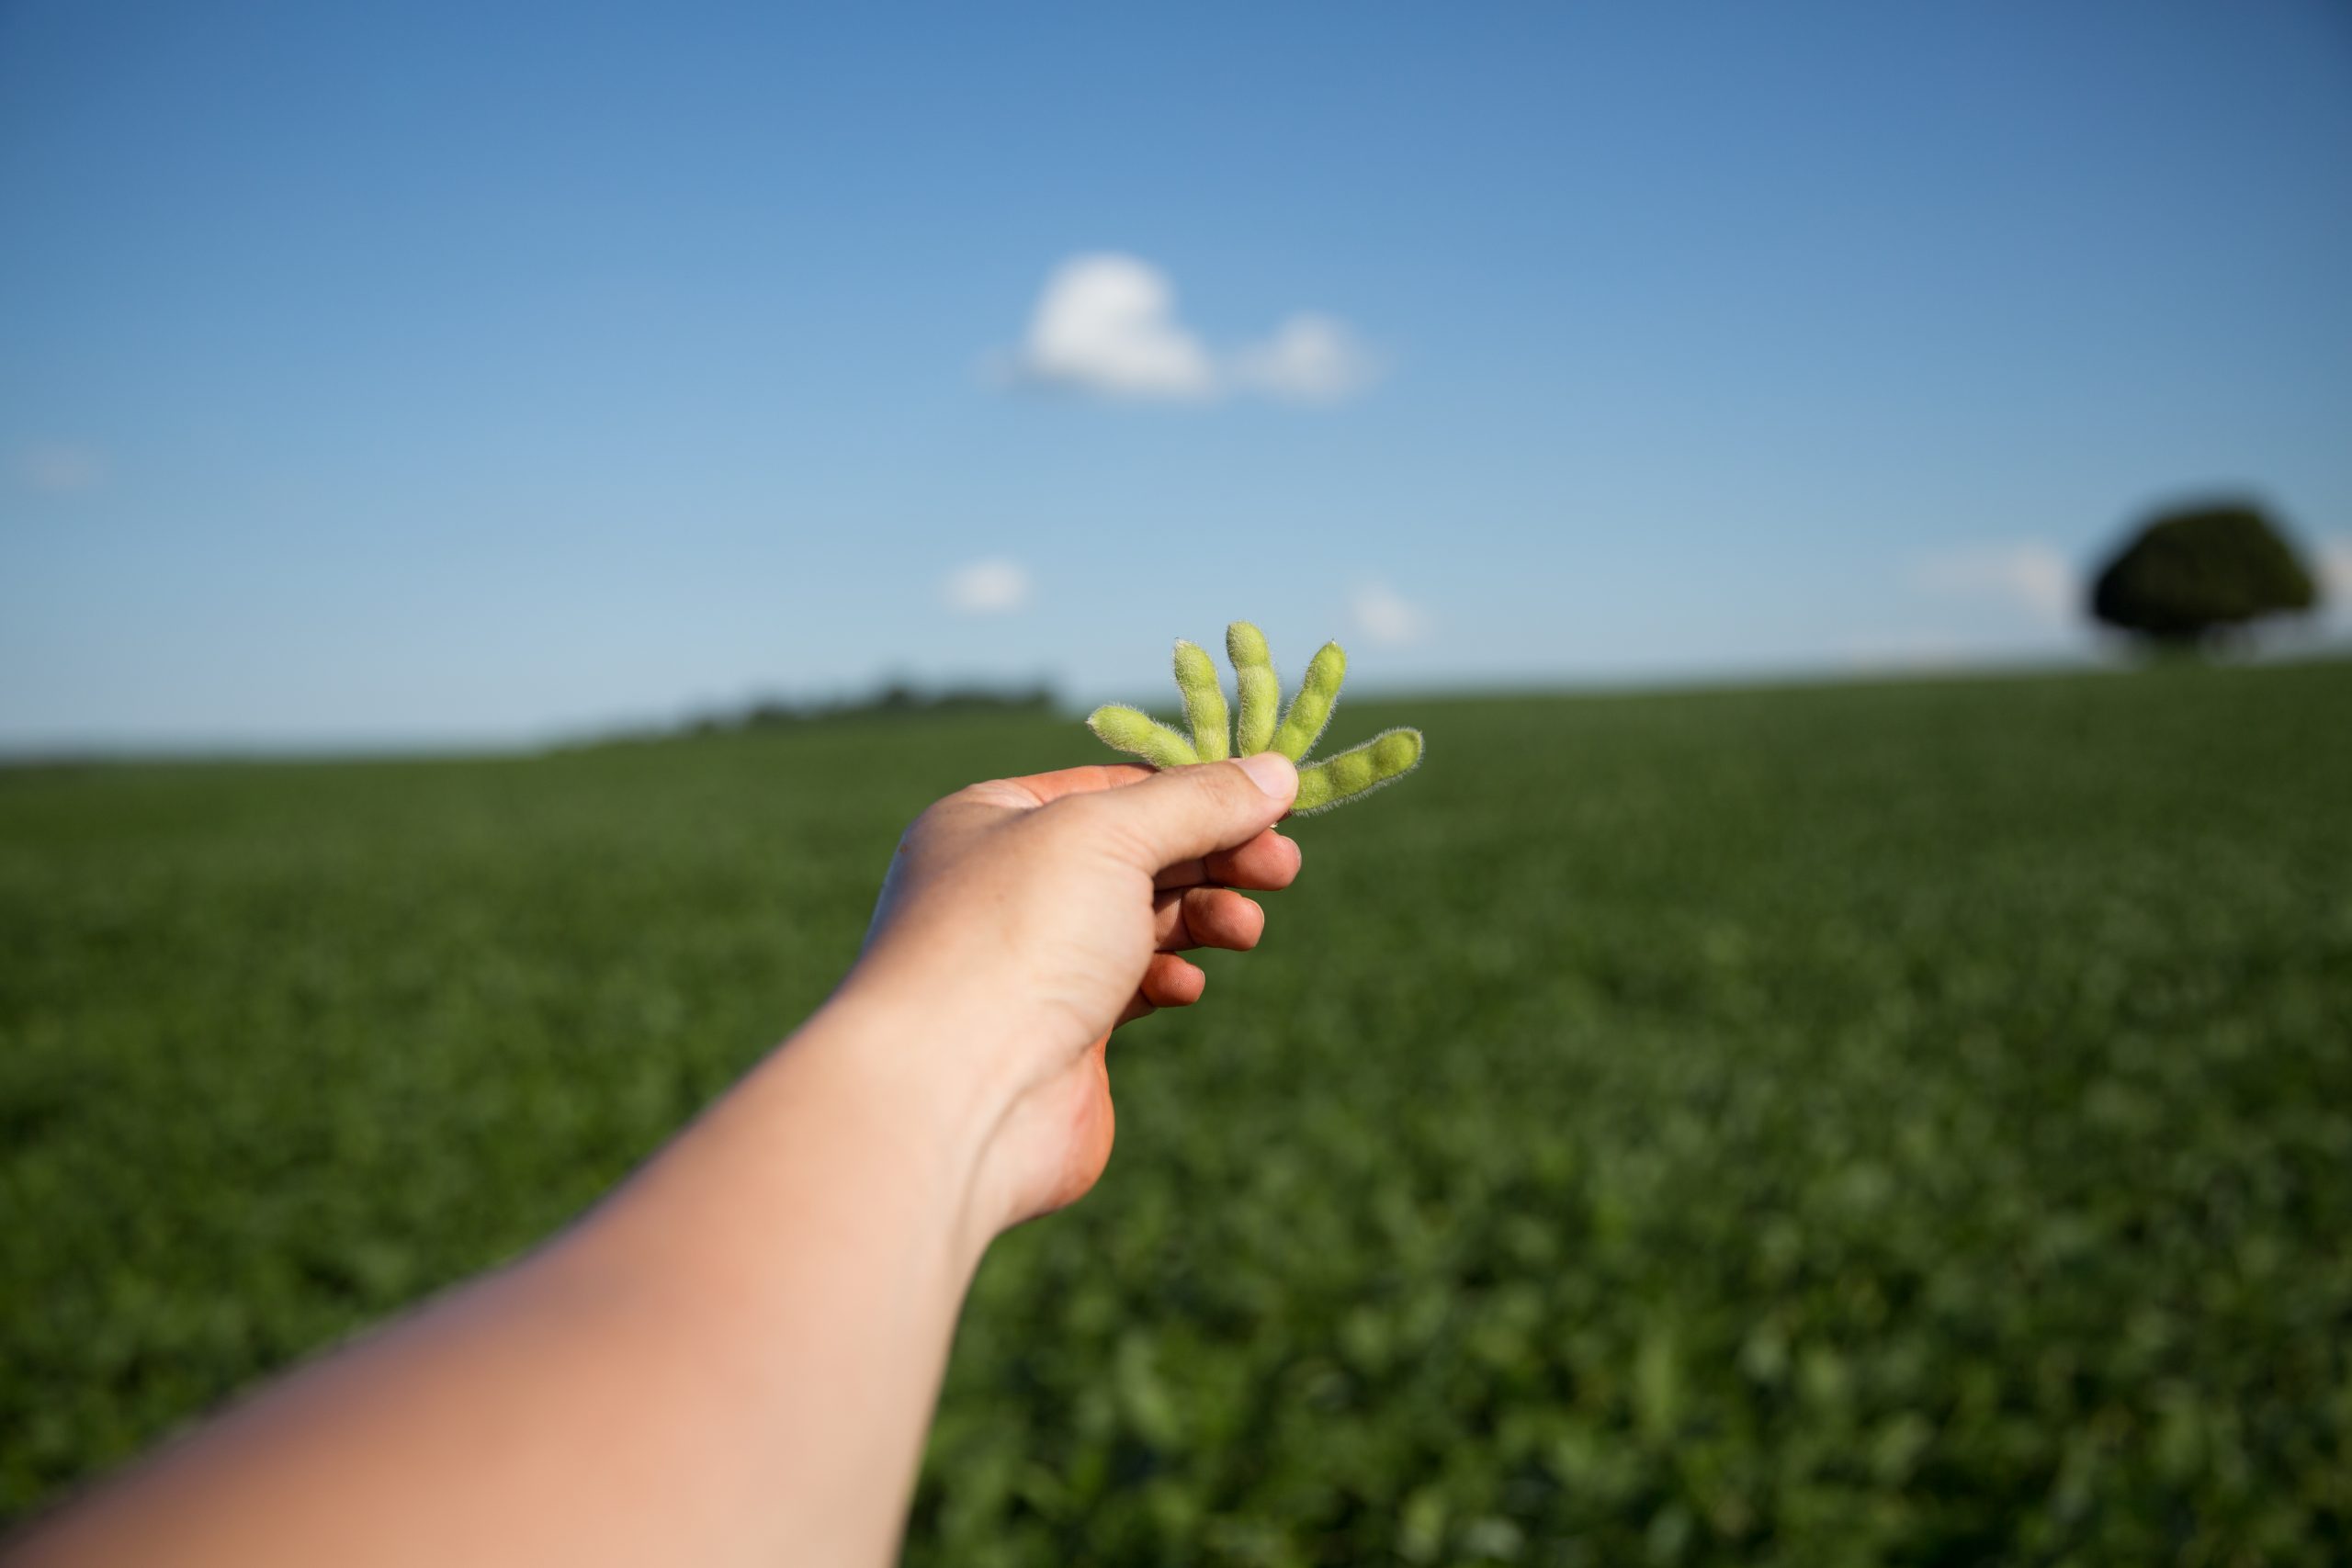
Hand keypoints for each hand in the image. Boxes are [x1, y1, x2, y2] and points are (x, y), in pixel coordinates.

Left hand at [850, 753, 1300, 1229]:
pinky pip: (1131, 987)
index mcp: (990, 820)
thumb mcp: (1110, 837)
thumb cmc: (1014, 940)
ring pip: (1139, 921)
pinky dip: (1170, 977)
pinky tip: (1187, 987)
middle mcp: (1004, 887)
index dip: (1194, 791)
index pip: (1110, 788)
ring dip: (1203, 916)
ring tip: (1244, 929)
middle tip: (1283, 867)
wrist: (954, 1096)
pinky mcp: (1059, 1035)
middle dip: (1213, 855)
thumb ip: (1198, 802)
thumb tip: (1278, 772)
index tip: (1272, 803)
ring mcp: (1030, 964)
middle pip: (1134, 852)